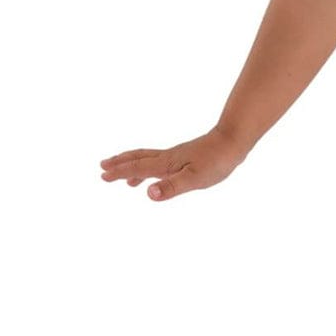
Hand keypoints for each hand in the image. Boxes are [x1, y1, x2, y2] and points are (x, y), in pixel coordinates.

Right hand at [99, 126, 249, 200]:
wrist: (233, 140)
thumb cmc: (216, 161)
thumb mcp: (195, 179)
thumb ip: (171, 187)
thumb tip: (148, 194)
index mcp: (167, 164)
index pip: (138, 168)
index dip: (119, 172)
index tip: (102, 175)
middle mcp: (168, 158)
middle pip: (138, 159)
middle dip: (120, 163)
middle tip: (102, 166)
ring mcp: (177, 156)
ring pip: (149, 158)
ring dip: (133, 164)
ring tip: (124, 177)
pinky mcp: (187, 156)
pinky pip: (161, 161)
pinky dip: (151, 167)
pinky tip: (158, 174)